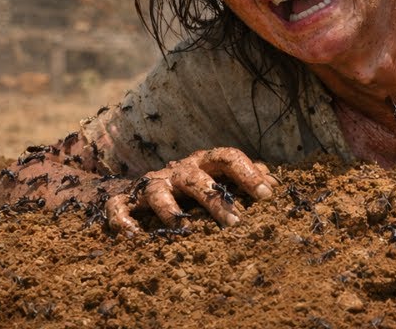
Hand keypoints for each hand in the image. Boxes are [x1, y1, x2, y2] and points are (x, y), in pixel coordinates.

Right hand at [104, 147, 276, 232]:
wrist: (143, 186)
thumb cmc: (193, 185)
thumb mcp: (219, 176)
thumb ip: (246, 177)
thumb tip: (276, 184)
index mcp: (204, 162)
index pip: (228, 157)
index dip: (248, 173)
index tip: (267, 195)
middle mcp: (179, 170)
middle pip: (197, 178)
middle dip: (215, 199)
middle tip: (235, 222)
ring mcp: (152, 184)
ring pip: (158, 192)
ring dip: (171, 211)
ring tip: (186, 229)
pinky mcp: (127, 199)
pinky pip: (119, 207)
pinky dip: (123, 220)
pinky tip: (135, 236)